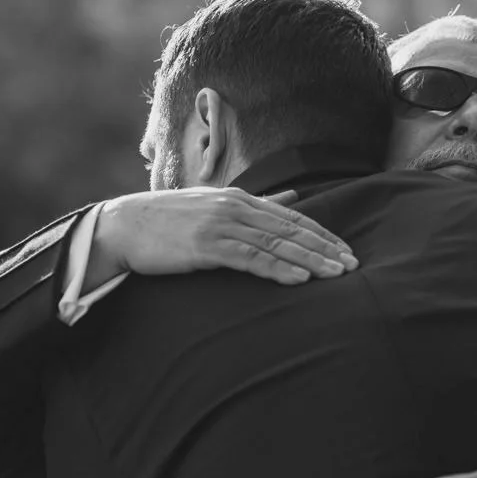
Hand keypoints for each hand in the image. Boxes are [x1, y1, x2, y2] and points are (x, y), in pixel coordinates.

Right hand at [89, 187, 356, 287]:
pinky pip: (249, 258)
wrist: (124, 226)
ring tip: (335, 275)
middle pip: (290, 230)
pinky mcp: (206, 246)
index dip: (322, 235)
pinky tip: (298, 279)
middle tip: (352, 266)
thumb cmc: (170, 221)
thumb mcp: (217, 205)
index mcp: (241, 198)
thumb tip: (293, 198)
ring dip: (309, 260)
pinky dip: (276, 268)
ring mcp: (221, 225)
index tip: (346, 251)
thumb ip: (258, 204)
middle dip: (324, 248)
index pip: (293, 218)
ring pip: (275, 244)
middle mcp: (235, 207)